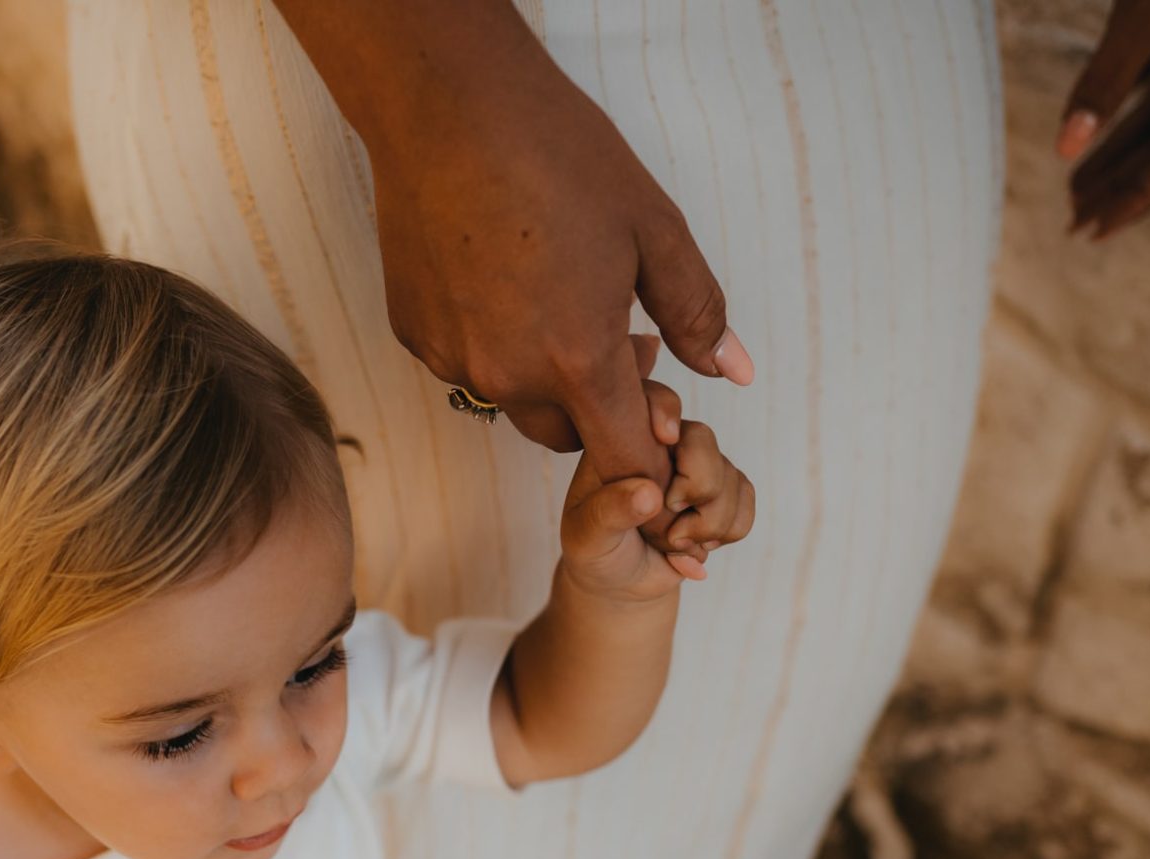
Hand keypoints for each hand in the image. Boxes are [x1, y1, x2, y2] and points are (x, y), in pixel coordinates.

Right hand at [365, 44, 751, 492]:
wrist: (447, 107)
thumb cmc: (556, 156)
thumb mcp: (653, 228)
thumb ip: (697, 312)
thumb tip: (735, 371)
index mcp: (579, 361)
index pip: (624, 460)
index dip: (651, 450)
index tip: (660, 416)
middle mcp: (508, 378)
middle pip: (566, 437)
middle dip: (598, 407)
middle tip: (616, 332)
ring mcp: (452, 360)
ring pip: (512, 399)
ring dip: (542, 373)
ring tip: (556, 293)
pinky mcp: (414, 334)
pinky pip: (465, 361)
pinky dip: (491, 340)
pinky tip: (501, 277)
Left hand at [557, 378, 755, 605]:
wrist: (620, 581)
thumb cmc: (595, 549)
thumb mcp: (587, 537)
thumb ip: (609, 513)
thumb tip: (648, 493)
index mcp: (622, 440)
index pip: (650, 400)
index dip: (664, 410)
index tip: (664, 438)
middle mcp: (663, 446)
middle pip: (702, 439)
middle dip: (698, 487)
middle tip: (670, 524)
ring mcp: (696, 466)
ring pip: (730, 476)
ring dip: (711, 522)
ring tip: (675, 543)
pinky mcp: (722, 492)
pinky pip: (746, 499)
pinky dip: (728, 530)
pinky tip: (696, 546)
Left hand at [1059, 0, 1149, 239]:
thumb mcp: (1146, 10)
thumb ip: (1107, 77)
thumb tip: (1063, 149)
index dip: (1138, 198)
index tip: (1095, 232)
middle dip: (1122, 189)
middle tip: (1072, 225)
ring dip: (1117, 156)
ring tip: (1073, 192)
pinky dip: (1119, 110)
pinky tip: (1091, 128)